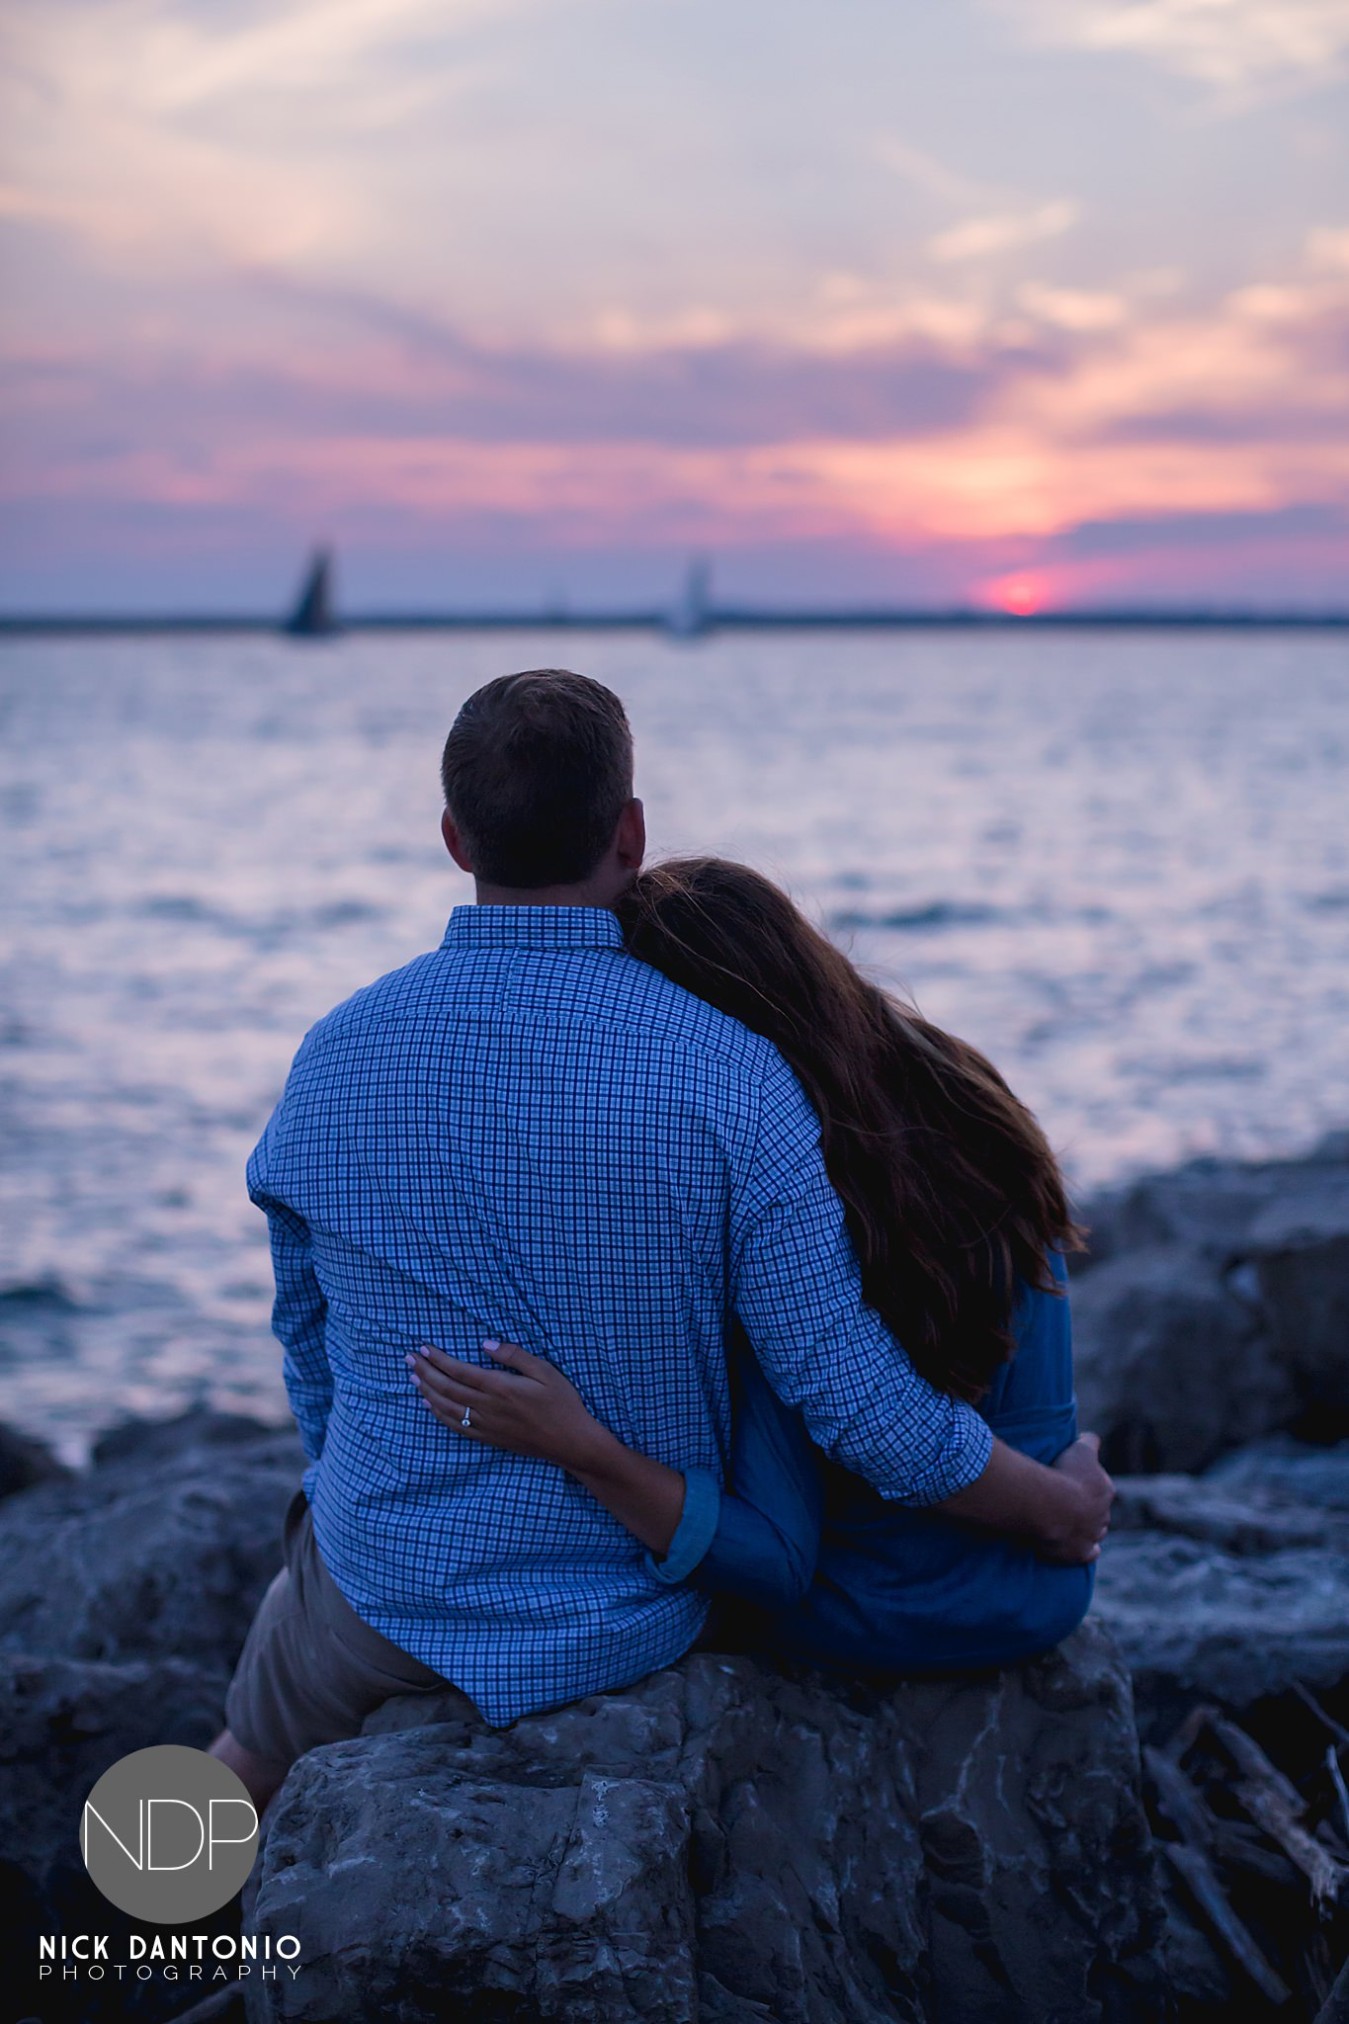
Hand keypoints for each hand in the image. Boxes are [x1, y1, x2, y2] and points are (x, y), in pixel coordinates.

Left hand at [406, 1338, 605, 1472]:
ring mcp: (486, 1425)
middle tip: (408, 1358)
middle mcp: (488, 1407)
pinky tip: (429, 1405)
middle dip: (425, 1372)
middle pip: (447, 1388)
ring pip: (446, 1407)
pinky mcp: (488, 1438)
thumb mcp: (545, 1371)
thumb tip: (485, 1343)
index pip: (459, 1371)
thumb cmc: (562, 1403)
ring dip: (426, 1391)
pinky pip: (456, 1425)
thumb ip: (514, 1355)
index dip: (438, 1359)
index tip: (423, 1348)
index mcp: (500, 1387)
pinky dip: (438, 1414)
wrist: (570, 1442)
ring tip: (413, 1377)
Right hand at [1042, 1432, 1115, 1564]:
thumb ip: (1089, 1442)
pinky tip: (1082, 1547)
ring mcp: (1092, 1535)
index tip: (1075, 1482)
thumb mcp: (1079, 1449)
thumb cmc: (1064, 1475)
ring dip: (1087, 1528)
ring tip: (1070, 1523)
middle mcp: (1103, 1514)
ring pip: (1095, 1532)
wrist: (1051, 1507)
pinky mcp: (1080, 1553)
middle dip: (1090, 1509)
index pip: (1102, 1488)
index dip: (1089, 1486)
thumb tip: (1091, 1437)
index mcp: (1105, 1490)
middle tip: (1070, 1503)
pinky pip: (1089, 1553)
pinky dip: (1087, 1551)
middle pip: (1100, 1512)